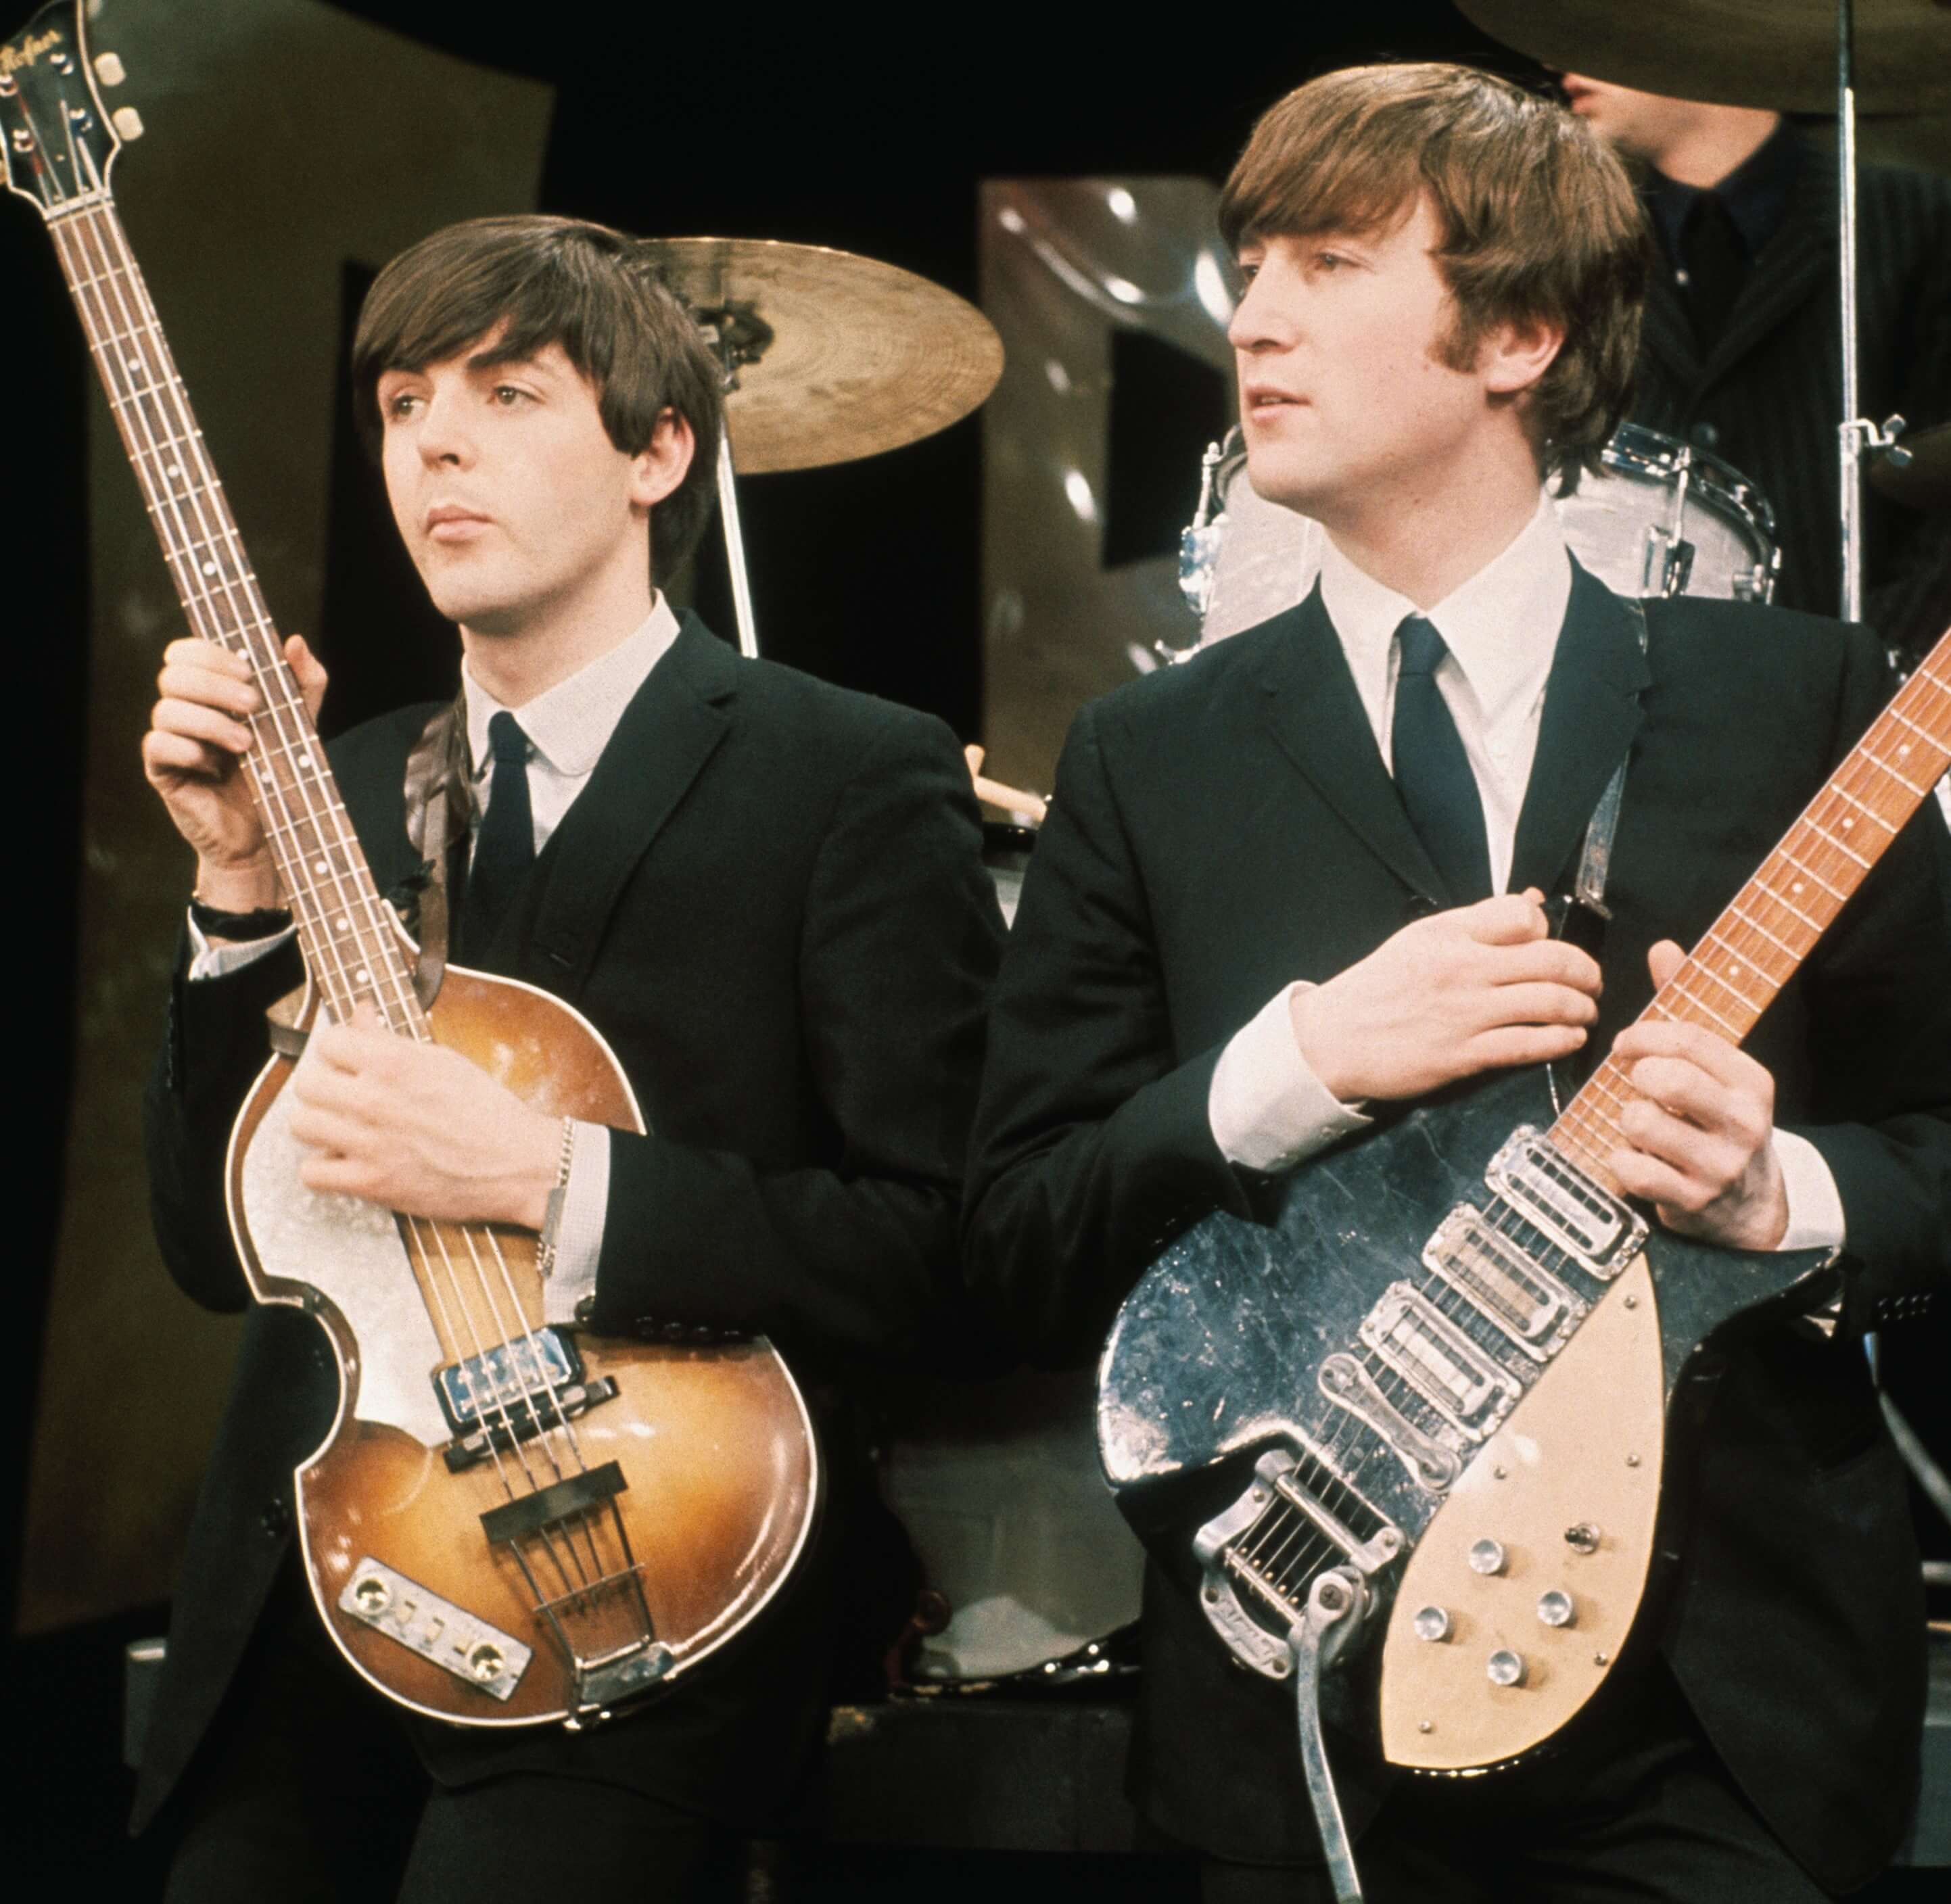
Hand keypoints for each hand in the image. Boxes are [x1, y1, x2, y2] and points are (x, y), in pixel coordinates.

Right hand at [142, 633, 326, 911]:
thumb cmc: (282, 771)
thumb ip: (303, 683)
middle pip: (172, 674)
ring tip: (247, 745)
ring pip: (165, 710)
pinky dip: (188, 749)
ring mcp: (170, 739)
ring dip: (211, 723)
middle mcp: (184, 710)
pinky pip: (157, 745)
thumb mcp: (302, 723)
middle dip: (215, 686)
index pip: (185, 651)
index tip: (248, 670)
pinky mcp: (162, 771)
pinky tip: (215, 766)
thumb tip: (295, 641)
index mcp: (210, 691)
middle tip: (254, 705)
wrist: (273, 831)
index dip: (210, 653)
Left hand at [286, 1005, 560, 1228]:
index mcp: (394, 1062)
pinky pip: (312, 1172)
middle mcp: (374, 1099)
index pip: (329, 1041)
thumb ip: (391, 1039)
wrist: (516, 1164)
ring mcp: (368, 1143)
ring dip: (321, 1126)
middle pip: (307, 1083)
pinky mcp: (370, 1183)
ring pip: (301, 1125)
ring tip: (344, 1130)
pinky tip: (347, 1161)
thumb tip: (359, 1012)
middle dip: (326, 1088)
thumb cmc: (487, 1111)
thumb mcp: (443, 1060)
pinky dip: (326, 1169)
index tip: (353, 1063)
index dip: (341, 1052)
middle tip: (346, 1098)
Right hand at [1290, 890, 1601, 1103]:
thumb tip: (1534, 903)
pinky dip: (1561, 1040)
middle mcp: (1463, 968)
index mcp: (1450, 934)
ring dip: (1582, 1008)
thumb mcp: (1421, 939)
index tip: (1551, 947)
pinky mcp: (1464, 1055)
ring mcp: (1465, 1013)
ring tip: (1585, 1012)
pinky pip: (1530, 1044)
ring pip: (1549, 1002)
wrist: (1333, 1040)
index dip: (1549, 931)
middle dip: (1586, 973)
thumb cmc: (1378, 988)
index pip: (1524, 917)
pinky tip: (1570, 1038)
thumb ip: (1477, 922)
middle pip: (1552, 960)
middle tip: (1592, 983)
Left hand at [1608, 941, 1788, 1249]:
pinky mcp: (1691, 1200)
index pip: (1689, 1038)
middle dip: (1636, 1075)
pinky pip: (1629, 1167)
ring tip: (1641, 1126)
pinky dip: (1620, 1160)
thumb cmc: (1716, 1122)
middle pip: (1667, 1077)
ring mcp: (1719, 1164)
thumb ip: (1685, 1008)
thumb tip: (1663, 947)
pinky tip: (1637, 1159)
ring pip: (1641, 1121)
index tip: (1626, 1043)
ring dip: (1626, 1120)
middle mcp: (1742, 1122)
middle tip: (1633, 1083)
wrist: (1748, 1205)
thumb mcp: (1715, 1069)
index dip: (1644, 1034)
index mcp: (1751, 1081)